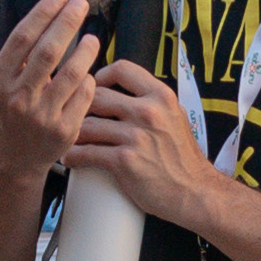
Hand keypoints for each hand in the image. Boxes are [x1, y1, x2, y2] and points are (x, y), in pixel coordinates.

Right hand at [0, 0, 101, 179]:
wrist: (14, 156)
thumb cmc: (13, 108)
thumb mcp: (5, 81)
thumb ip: (23, 53)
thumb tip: (52, 10)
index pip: (23, 38)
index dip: (43, 13)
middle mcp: (17, 97)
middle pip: (48, 51)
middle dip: (67, 22)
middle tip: (81, 4)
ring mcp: (41, 116)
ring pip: (71, 73)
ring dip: (85, 50)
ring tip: (92, 38)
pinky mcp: (63, 131)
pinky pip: (84, 95)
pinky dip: (88, 79)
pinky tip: (88, 73)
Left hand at [66, 61, 237, 232]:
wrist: (194, 192)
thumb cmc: (182, 158)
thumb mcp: (175, 117)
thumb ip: (152, 102)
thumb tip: (125, 93)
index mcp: (161, 96)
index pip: (122, 69)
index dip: (101, 75)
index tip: (94, 87)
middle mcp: (148, 112)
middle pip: (97, 96)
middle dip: (81, 107)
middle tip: (73, 116)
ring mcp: (136, 136)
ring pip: (87, 125)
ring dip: (72, 133)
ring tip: (66, 138)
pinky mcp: (125, 161)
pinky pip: (88, 152)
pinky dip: (74, 156)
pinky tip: (69, 158)